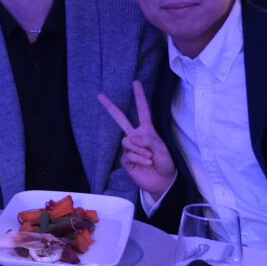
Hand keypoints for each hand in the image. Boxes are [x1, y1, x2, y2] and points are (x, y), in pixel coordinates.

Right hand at [97, 81, 176, 199]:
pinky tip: (145, 163)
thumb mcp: (164, 149)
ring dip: (140, 149)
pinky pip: (127, 154)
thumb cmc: (167, 163)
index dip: (139, 96)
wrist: (163, 182)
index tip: (135, 83)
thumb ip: (150, 140)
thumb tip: (133, 136)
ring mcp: (130, 148)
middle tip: (99, 95)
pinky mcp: (126, 159)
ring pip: (127, 141)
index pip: (142, 110)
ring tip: (150, 158)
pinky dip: (138, 157)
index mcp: (147, 130)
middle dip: (110, 107)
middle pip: (121, 119)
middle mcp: (136, 136)